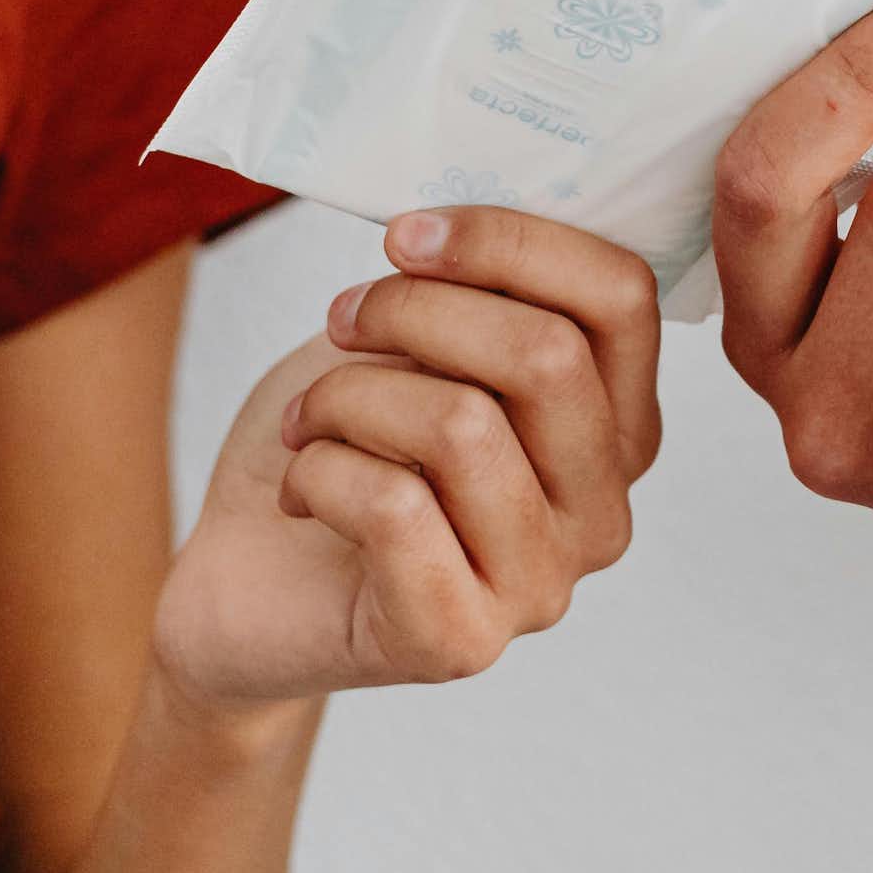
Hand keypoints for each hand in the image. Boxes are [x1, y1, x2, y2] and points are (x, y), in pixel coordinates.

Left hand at [153, 210, 659, 713]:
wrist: (250, 585)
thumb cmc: (346, 453)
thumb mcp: (416, 348)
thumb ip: (476, 298)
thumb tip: (459, 230)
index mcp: (615, 425)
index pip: (622, 297)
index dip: (512, 240)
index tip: (407, 234)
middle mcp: (601, 511)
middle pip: (546, 355)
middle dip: (414, 309)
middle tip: (344, 319)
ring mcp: (540, 586)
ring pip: (462, 424)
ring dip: (348, 394)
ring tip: (305, 416)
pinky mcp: (459, 642)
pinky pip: (394, 505)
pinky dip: (319, 469)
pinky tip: (300, 488)